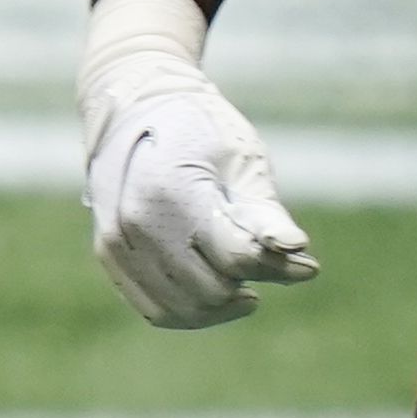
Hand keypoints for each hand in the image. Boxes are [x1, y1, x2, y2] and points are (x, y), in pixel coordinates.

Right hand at [81, 0, 318, 326]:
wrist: (134, 107)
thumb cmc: (200, 130)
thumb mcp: (243, 162)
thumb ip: (266, 215)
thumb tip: (302, 261)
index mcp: (172, 193)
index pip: (236, 259)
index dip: (281, 267)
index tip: (307, 264)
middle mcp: (134, 223)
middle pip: (211, 291)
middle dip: (249, 282)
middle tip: (266, 261)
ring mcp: (116, 243)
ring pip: (182, 310)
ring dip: (221, 305)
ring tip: (241, 279)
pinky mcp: (109, 255)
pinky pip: (156, 309)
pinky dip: (192, 311)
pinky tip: (216, 288)